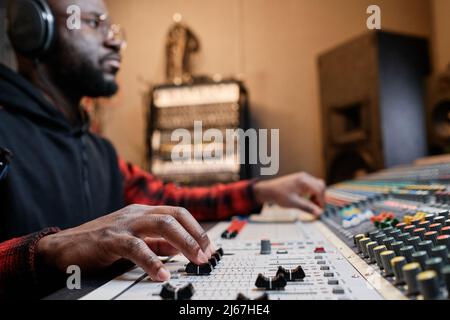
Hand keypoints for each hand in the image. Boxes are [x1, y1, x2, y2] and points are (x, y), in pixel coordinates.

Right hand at [36, 205, 214, 281]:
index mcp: (143, 213)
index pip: (178, 213)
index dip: (196, 229)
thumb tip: (180, 249)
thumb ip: (156, 243)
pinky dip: (152, 262)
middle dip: (195, 234)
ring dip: (183, 242)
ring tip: (195, 259)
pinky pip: (136, 247)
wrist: (62, 248)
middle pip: (174, 215)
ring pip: (161, 224)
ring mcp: (123, 224)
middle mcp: (136, 214)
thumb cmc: (98, 244)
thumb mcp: (134, 241)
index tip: (208, 247)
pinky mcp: (110, 239)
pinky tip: (162, 274)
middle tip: (206, 254)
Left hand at [253, 172, 325, 216]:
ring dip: (317, 195)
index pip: (319, 190)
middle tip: (317, 208)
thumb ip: (307, 208)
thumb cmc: (279, 195)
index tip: (320, 211)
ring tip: (311, 205)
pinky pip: (312, 185)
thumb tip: (319, 213)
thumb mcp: (294, 203)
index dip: (322, 202)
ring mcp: (303, 177)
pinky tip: (307, 200)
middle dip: (321, 198)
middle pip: (321, 186)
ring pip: (317, 185)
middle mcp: (304, 177)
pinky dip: (313, 193)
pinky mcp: (301, 180)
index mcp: (303, 181)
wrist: (268, 190)